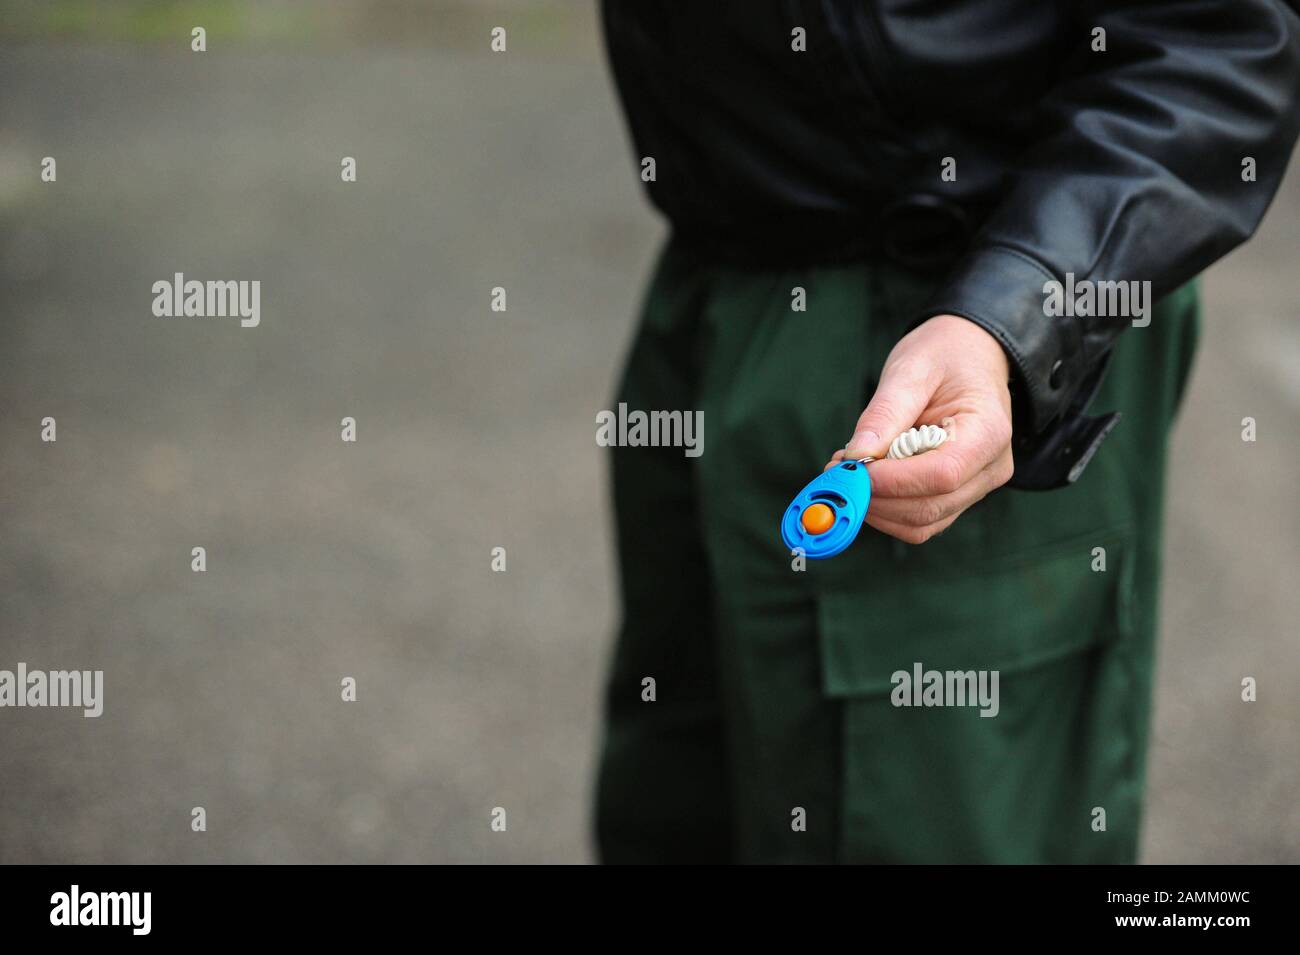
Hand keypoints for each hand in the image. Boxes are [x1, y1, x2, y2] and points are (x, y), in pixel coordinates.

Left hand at [824, 314, 1013, 543]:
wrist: (970, 356)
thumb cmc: (945, 357)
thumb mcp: (912, 370)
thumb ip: (885, 414)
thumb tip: (857, 457)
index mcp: (989, 431)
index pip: (943, 474)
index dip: (893, 481)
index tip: (852, 468)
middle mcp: (990, 468)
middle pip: (929, 507)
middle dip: (876, 496)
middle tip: (837, 470)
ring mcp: (976, 487)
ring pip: (921, 522)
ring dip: (876, 506)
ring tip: (849, 470)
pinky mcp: (956, 495)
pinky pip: (919, 519)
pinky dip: (884, 507)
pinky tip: (866, 479)